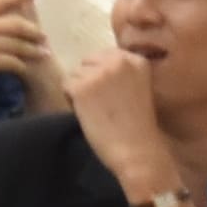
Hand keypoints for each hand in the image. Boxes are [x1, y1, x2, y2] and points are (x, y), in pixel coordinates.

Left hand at [65, 47, 181, 204]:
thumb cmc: (139, 126)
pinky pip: (66, 87)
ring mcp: (98, 72)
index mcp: (136, 60)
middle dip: (90, 80)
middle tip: (104, 104)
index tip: (113, 95)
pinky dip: (72, 101)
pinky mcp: (80, 87)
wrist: (137, 151)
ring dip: (80, 90)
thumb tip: (95, 64)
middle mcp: (117, 60)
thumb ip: (121, 72)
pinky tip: (89, 115)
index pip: (105, 56)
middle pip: (88, 62)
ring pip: (75, 74)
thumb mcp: (138, 88)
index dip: (103, 75)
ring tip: (97, 111)